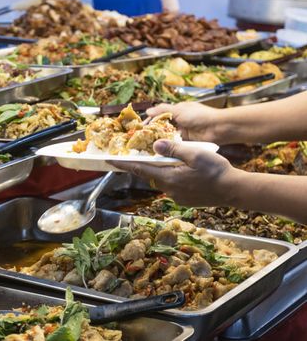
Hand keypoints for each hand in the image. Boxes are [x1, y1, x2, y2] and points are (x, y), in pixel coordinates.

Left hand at [109, 139, 240, 206]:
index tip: (109, 160)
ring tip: (166, 159)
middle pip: (150, 175)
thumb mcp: (195, 154)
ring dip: (161, 170)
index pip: (140, 169)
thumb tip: (155, 145)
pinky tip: (181, 171)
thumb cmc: (216, 171)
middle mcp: (169, 190)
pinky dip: (172, 177)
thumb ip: (174, 149)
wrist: (234, 190)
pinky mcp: (184, 199)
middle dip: (144, 164)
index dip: (124, 164)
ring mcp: (177, 196)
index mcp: (169, 178)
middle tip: (137, 154)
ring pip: (162, 180)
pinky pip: (172, 186)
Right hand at [147, 102, 226, 143]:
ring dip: (159, 141)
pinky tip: (159, 150)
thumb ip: (163, 110)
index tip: (139, 128)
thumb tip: (148, 111)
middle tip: (141, 140)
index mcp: (177, 111)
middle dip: (152, 133)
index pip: (159, 116)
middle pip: (161, 128)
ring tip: (147, 147)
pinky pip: (174, 144)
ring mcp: (182, 133)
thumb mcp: (179, 110)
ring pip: (166, 137)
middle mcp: (178, 122)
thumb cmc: (200, 116)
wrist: (218, 128)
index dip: (149, 122)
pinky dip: (167, 147)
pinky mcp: (186, 142)